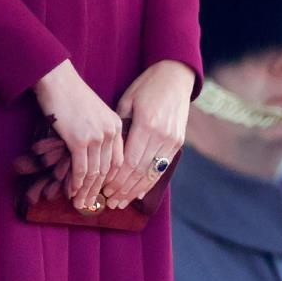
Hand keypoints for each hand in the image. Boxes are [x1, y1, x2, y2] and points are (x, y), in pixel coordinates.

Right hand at [32, 61, 122, 211]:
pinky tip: (72, 191)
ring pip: (95, 172)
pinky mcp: (79, 140)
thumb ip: (98, 130)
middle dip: (99, 190)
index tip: (102, 192)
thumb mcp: (93, 112)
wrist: (56, 80)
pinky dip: (77, 182)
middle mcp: (111, 132)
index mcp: (117, 126)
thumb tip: (90, 151)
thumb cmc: (69, 95)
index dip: (110, 180)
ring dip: (87, 191)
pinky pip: (81, 168)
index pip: (118, 161)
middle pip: (108, 170)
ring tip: (80, 203)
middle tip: (91, 204)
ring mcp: (96, 137)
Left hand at [101, 60, 193, 209]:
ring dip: (136, 190)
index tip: (103, 189)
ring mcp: (173, 140)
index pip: (129, 160)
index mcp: (147, 125)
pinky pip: (162, 167)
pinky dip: (150, 181)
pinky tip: (139, 193)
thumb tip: (106, 153)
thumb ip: (119, 128)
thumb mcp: (126, 103)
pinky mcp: (178, 142)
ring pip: (152, 172)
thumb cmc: (144, 88)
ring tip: (121, 202)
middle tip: (109, 202)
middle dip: (123, 189)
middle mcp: (162, 136)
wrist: (175, 77)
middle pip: (140, 170)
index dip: (116, 178)